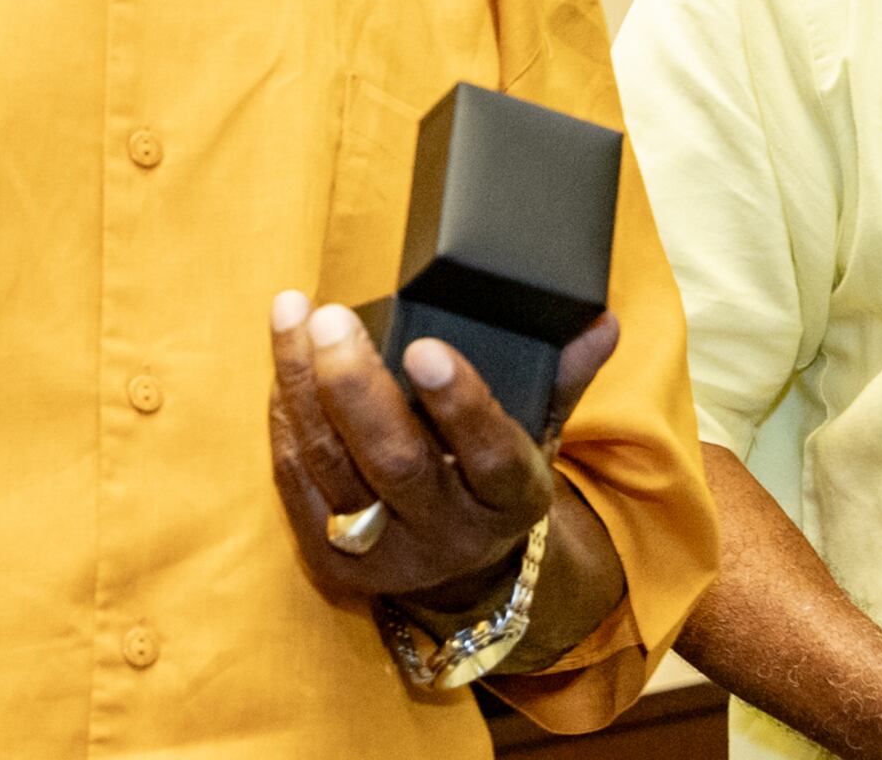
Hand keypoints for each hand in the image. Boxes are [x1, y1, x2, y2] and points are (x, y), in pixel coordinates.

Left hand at [265, 289, 616, 609]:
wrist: (459, 568)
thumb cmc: (493, 474)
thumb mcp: (538, 433)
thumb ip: (560, 375)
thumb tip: (599, 322)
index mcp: (512, 501)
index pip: (491, 454)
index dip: (459, 402)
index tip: (423, 347)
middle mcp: (450, 535)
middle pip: (396, 464)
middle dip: (357, 387)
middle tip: (332, 319)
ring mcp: (385, 554)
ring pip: (332, 464)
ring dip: (303, 383)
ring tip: (292, 313)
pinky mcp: (329, 558)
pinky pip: (295, 479)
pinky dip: (285, 415)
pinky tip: (282, 360)